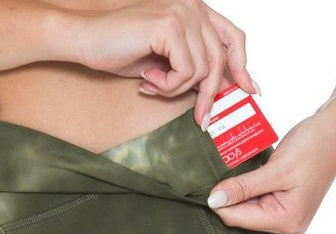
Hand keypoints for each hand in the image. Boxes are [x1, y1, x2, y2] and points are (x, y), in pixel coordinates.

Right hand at [76, 0, 258, 128]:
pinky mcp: (171, 26)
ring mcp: (184, 13)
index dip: (242, 66)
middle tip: (200, 120)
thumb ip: (191, 68)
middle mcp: (194, 7)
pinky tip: (148, 79)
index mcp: (195, 12)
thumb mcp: (164, 63)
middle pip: (220, 61)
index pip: (232, 38)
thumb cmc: (119, 50)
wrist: (87, 40)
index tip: (249, 90)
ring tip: (153, 85)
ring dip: (176, 89)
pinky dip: (167, 85)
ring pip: (201, 71)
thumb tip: (216, 91)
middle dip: (209, 95)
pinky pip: (185, 72)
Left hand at [206, 97, 335, 233]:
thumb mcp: (275, 168)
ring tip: (232, 170)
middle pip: (243, 215)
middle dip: (229, 196)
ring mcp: (287, 213)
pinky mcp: (285, 200)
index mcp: (287, 221)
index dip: (219, 204)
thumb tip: (213, 200)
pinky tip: (243, 172)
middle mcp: (287, 223)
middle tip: (216, 175)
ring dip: (238, 189)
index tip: (204, 186)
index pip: (239, 219)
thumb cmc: (314, 145)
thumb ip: (243, 186)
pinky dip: (248, 185)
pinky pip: (257, 197)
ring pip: (248, 206)